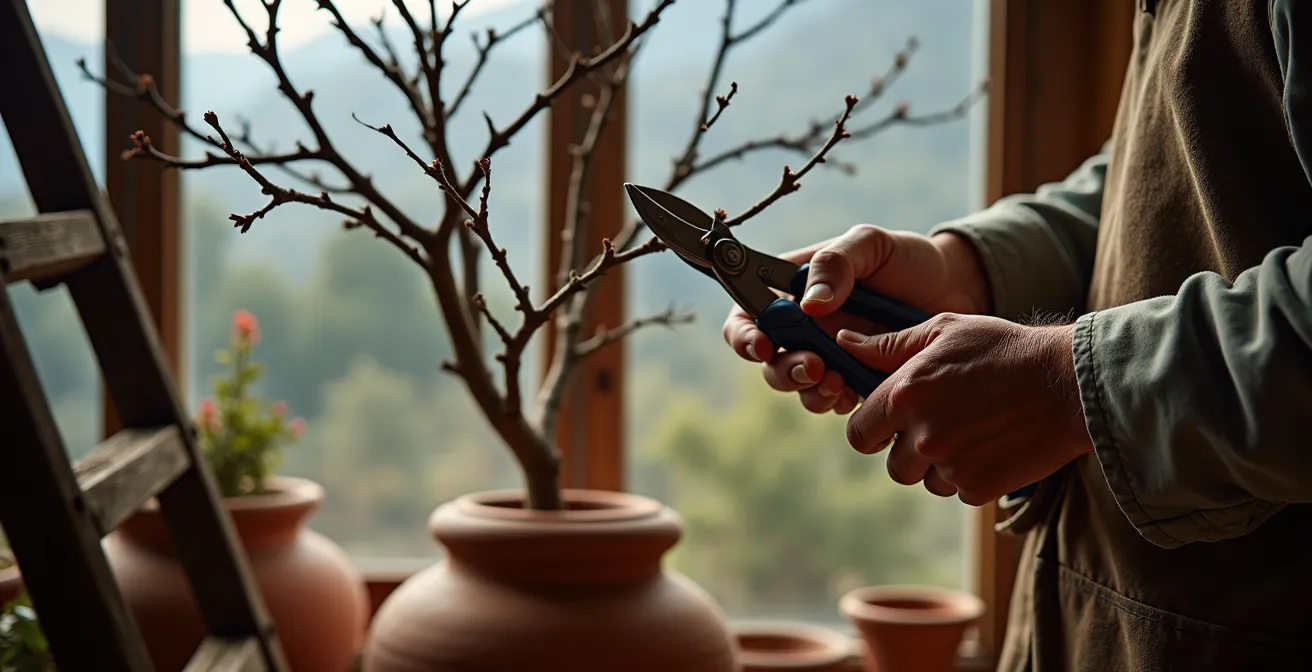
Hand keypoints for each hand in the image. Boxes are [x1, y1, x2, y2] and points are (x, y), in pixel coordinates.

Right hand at [722, 225, 990, 413]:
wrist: (958, 289)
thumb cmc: (907, 260)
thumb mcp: (870, 244)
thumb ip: (836, 264)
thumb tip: (809, 304)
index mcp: (793, 292)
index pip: (747, 317)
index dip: (744, 336)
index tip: (762, 346)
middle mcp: (804, 330)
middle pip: (769, 363)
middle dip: (785, 372)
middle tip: (814, 369)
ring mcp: (830, 358)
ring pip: (801, 389)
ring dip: (812, 392)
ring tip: (839, 384)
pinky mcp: (858, 382)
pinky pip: (838, 403)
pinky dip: (842, 403)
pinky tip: (859, 393)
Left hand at [835, 314, 1092, 503]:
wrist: (1071, 384)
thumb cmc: (1005, 349)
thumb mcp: (945, 331)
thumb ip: (890, 344)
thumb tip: (844, 344)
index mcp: (904, 394)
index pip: (858, 434)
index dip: (872, 431)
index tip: (890, 425)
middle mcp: (922, 433)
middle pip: (892, 465)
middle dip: (909, 451)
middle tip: (942, 427)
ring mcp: (950, 464)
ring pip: (925, 480)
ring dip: (940, 465)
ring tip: (973, 432)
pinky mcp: (978, 487)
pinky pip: (958, 490)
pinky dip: (971, 474)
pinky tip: (994, 445)